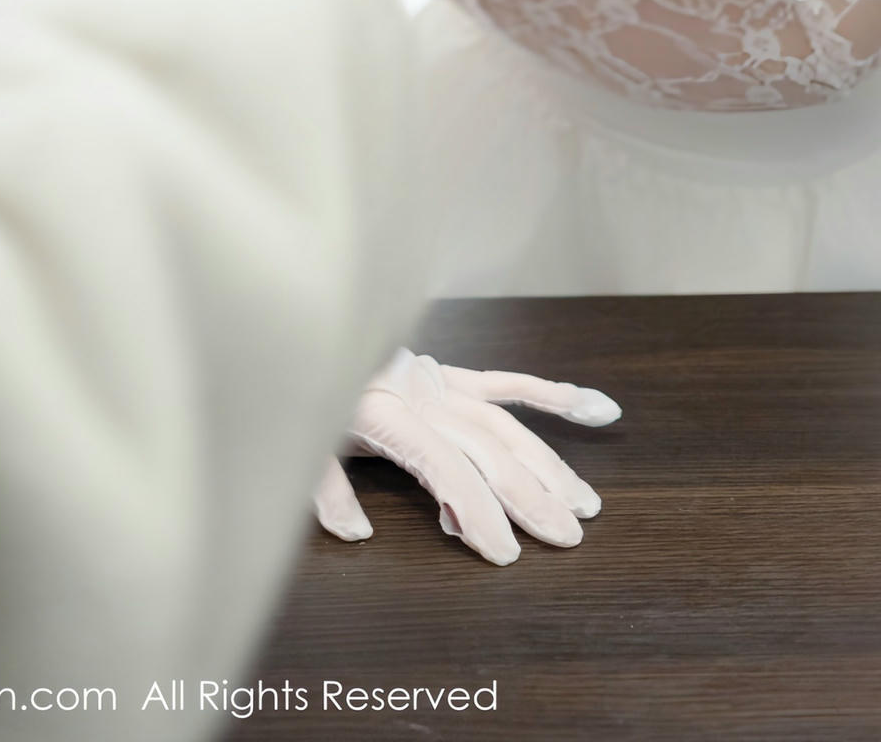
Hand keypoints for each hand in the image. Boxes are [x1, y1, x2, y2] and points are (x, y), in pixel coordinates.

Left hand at [314, 348, 619, 565]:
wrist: (289, 327)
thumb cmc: (287, 393)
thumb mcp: (291, 447)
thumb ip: (323, 490)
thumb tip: (356, 534)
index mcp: (385, 413)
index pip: (446, 469)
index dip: (479, 511)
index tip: (507, 554)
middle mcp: (420, 393)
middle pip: (488, 448)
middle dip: (531, 495)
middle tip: (568, 537)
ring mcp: (437, 379)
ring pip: (505, 422)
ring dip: (548, 462)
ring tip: (585, 502)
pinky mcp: (444, 372)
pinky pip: (502, 382)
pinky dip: (548, 394)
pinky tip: (593, 406)